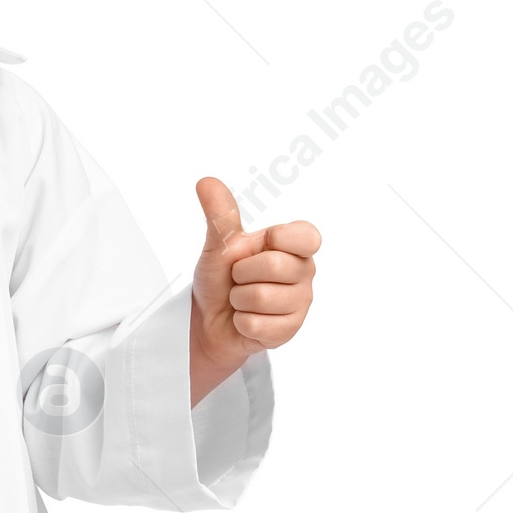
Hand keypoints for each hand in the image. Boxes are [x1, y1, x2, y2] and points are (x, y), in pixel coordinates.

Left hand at [189, 176, 317, 403]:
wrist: (209, 320)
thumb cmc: (221, 279)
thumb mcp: (219, 245)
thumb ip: (221, 215)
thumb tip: (205, 182)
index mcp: (294, 245)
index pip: (307, 236)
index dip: (279, 240)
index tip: (264, 244)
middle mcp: (304, 272)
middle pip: (275, 265)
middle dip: (242, 273)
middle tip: (239, 278)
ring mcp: (300, 303)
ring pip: (264, 298)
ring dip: (239, 299)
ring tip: (241, 299)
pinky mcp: (290, 330)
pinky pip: (258, 324)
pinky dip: (241, 322)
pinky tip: (244, 319)